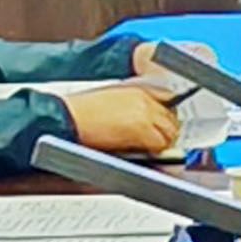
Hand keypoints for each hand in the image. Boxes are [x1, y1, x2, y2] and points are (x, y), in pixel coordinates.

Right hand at [56, 77, 184, 157]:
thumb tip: (149, 122)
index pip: (168, 99)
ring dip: (164, 142)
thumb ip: (134, 107)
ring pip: (169, 133)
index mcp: (138, 89)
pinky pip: (159, 145)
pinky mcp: (140, 131)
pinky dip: (156, 150)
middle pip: (172, 118)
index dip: (167, 114)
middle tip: (159, 141)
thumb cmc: (82, 112)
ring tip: (152, 148)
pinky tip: (146, 152)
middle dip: (168, 130)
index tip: (164, 123)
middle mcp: (144, 100)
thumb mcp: (113, 100)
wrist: (68, 118)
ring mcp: (145, 114)